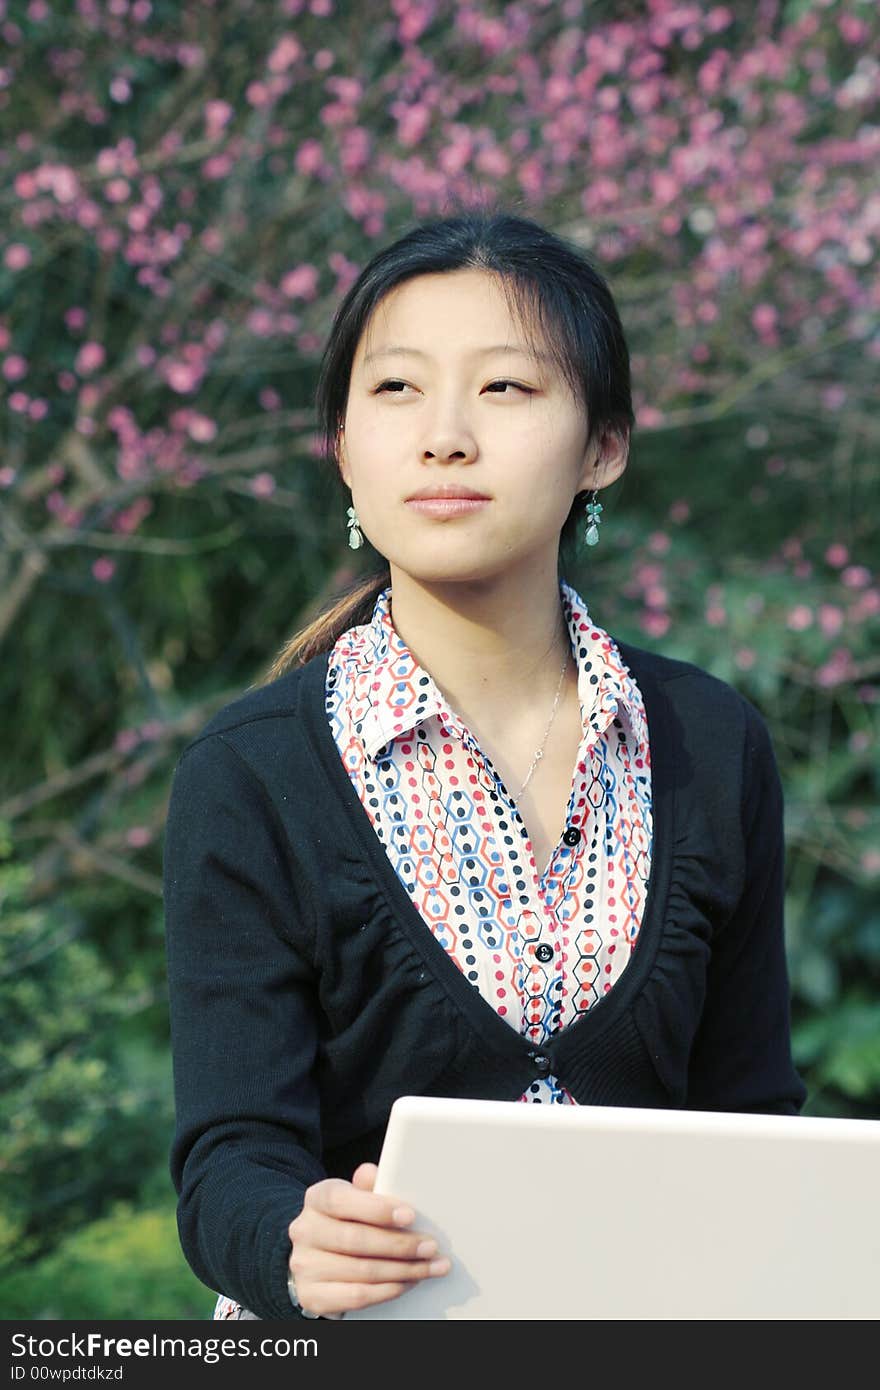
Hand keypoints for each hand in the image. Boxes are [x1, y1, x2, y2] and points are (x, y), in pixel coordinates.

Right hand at [287, 1162, 450, 1317]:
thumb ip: (365, 1187)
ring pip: (362, 1271)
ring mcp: (305, 1266)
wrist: (316, 1258)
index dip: (377, 1209)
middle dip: (400, 1245)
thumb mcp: (353, 1198)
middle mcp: (305, 1231)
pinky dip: (388, 1291)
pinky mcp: (313, 1296)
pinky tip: (407, 1283)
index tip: (410, 1215)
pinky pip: (357, 1296)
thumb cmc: (344, 1222)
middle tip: (430, 1246)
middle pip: (356, 1240)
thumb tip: (372, 1173)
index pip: (342, 1201)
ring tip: (428, 1267)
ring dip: (402, 1271)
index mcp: (316, 1198)